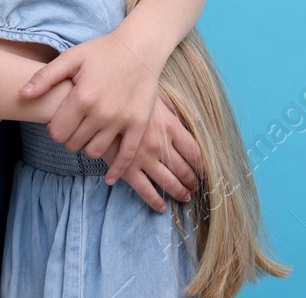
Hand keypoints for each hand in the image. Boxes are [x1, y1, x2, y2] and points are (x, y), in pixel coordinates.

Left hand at [23, 30, 153, 158]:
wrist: (140, 47)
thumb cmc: (103, 51)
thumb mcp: (71, 58)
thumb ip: (45, 77)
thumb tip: (22, 95)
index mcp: (82, 97)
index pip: (57, 132)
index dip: (55, 129)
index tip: (60, 121)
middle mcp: (101, 113)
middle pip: (74, 144)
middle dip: (69, 138)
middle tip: (74, 126)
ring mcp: (121, 121)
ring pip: (95, 152)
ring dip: (87, 148)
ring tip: (89, 135)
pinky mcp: (138, 125)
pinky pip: (126, 155)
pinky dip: (117, 169)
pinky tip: (110, 177)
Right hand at [112, 96, 204, 211]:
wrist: (101, 105)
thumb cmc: (131, 100)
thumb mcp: (159, 98)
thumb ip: (178, 109)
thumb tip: (198, 119)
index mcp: (170, 127)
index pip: (194, 152)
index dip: (202, 165)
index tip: (205, 171)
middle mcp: (160, 145)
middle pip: (183, 169)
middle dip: (192, 181)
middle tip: (196, 187)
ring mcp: (144, 159)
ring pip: (168, 182)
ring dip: (179, 192)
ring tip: (185, 196)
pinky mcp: (127, 169)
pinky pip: (145, 191)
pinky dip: (155, 201)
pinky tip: (162, 207)